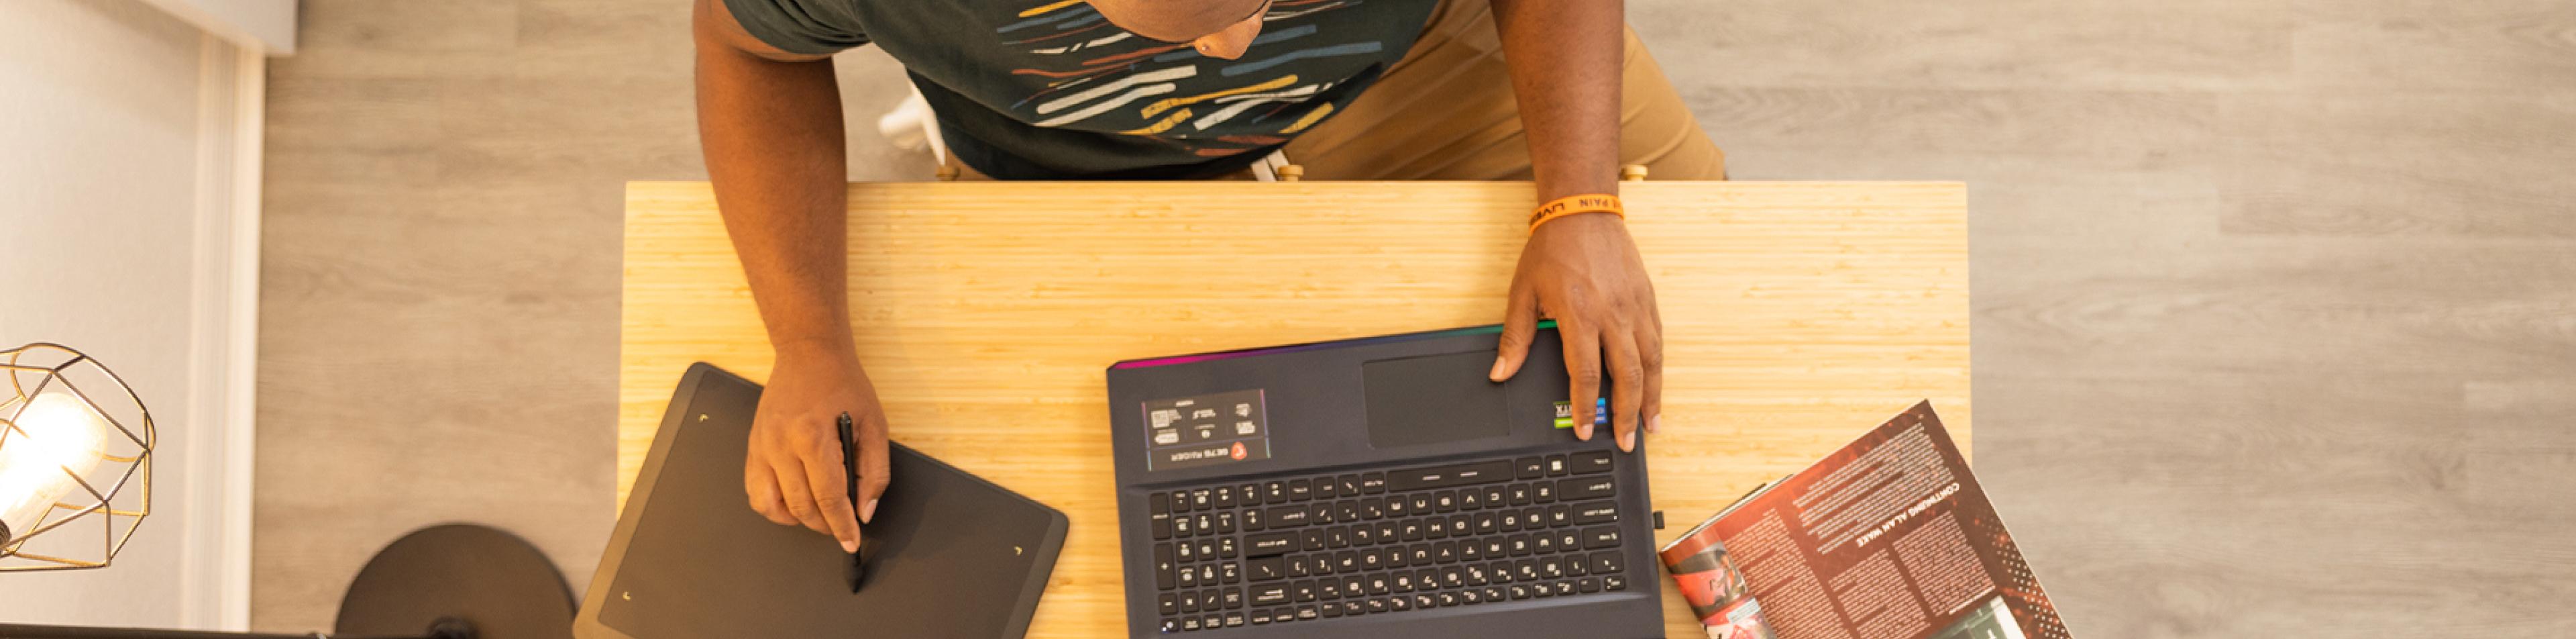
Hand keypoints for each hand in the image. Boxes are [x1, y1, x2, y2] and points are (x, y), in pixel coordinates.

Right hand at [745, 342, 891, 551]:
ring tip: (817, 516)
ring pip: (770, 505)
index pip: (827, 497)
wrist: (808, 353)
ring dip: (796, 519)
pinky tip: (792, 502)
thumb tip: (864, 510)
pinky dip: (772, 506)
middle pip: (800, 505)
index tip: (851, 540)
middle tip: (840, 528)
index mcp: (813, 437)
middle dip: (824, 525)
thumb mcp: (873, 425)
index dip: (841, 525)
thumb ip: (874, 472)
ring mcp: (762, 446)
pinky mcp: (753, 446)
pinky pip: (754, 490)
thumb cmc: (843, 385)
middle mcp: (781, 444)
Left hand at [1490, 213, 1661, 451]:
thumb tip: (1500, 373)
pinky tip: (1656, 387)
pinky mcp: (1647, 299)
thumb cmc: (1551, 249)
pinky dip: (1658, 369)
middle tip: (1628, 442)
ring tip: (1651, 425)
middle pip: (1627, 376)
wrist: (1582, 211)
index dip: (1588, 407)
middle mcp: (1612, 314)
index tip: (1587, 431)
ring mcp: (1635, 307)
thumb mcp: (1523, 293)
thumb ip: (1515, 338)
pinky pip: (1657, 342)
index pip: (1587, 373)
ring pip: (1650, 362)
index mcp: (1579, 315)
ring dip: (1651, 397)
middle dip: (1627, 415)